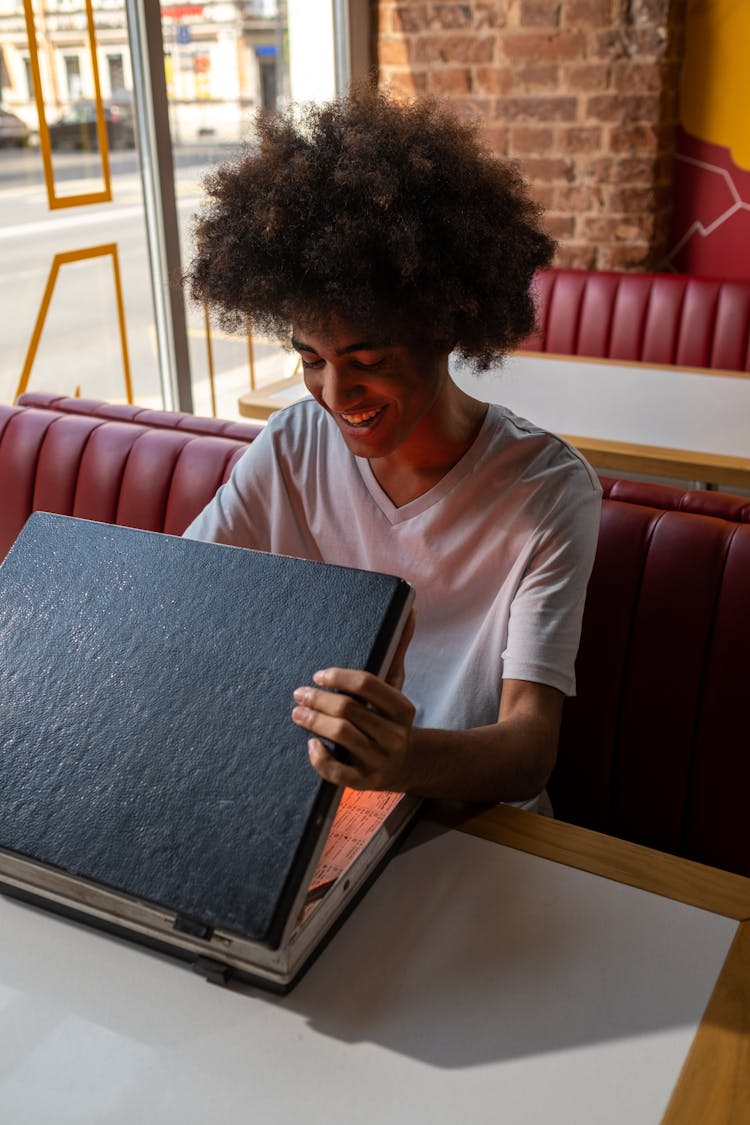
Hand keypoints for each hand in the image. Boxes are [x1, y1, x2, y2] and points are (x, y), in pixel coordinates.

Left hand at [291, 610, 416, 789]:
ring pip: (342, 736)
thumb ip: (398, 648)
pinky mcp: (365, 783)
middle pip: (349, 710)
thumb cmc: (391, 717)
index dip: (339, 677)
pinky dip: (320, 758)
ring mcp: (380, 761)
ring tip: (297, 714)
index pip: (368, 684)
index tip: (319, 675)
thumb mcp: (396, 684)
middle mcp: (395, 735)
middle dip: (318, 700)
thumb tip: (408, 608)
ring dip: (314, 722)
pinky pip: (338, 772)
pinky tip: (310, 744)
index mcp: (402, 709)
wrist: (407, 764)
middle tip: (298, 694)